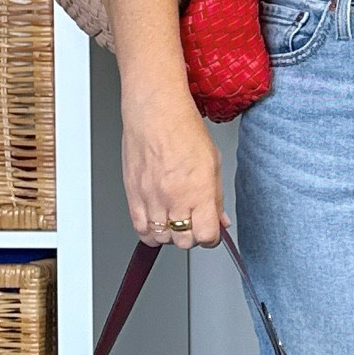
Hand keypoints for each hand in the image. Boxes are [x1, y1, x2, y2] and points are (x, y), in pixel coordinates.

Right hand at [121, 85, 226, 247]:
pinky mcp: (133, 195)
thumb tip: (220, 220)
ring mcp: (151, 198)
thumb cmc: (184, 130)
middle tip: (193, 222)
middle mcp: (174, 198)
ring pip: (162, 238)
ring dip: (171, 234)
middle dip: (192, 236)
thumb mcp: (213, 164)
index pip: (207, 236)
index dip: (212, 237)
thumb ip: (216, 198)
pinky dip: (151, 232)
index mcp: (199, 191)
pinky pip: (141, 229)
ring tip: (175, 219)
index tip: (211, 230)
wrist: (155, 113)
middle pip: (184, 241)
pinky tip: (158, 222)